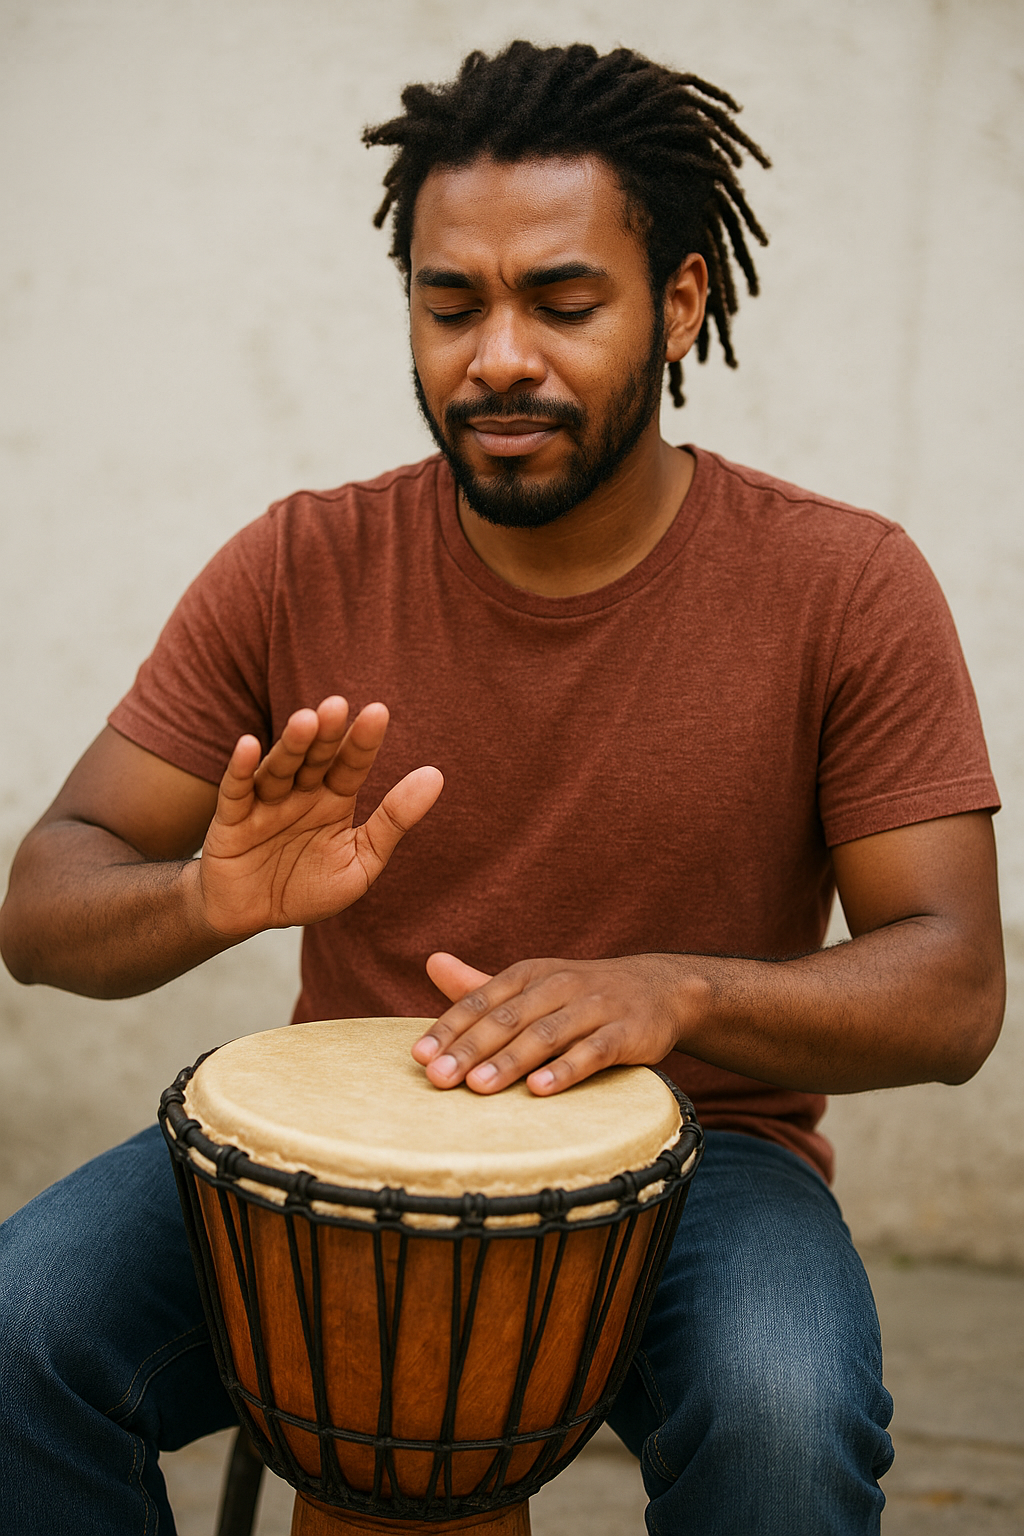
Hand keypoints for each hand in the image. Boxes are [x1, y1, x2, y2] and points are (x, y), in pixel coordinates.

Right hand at [195, 696, 442, 937]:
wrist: (252, 916)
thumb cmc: (308, 888)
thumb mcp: (361, 862)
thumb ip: (394, 820)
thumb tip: (436, 775)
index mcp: (334, 799)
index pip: (352, 765)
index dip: (363, 741)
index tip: (378, 712)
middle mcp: (300, 793)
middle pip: (315, 758)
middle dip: (326, 733)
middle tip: (337, 706)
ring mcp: (264, 803)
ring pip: (279, 768)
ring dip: (291, 745)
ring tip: (306, 721)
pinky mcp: (231, 820)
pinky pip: (236, 791)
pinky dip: (241, 768)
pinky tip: (248, 745)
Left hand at [413, 952, 688, 1094]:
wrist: (660, 988)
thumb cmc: (581, 993)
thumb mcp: (533, 982)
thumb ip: (481, 984)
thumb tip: (431, 962)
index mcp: (530, 974)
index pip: (481, 1000)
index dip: (449, 1028)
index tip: (419, 1057)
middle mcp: (559, 985)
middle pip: (508, 1018)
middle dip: (470, 1048)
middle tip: (439, 1078)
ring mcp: (595, 1007)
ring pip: (546, 1034)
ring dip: (510, 1061)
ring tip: (478, 1086)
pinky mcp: (627, 1032)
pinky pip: (594, 1051)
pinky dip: (566, 1069)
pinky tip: (540, 1089)